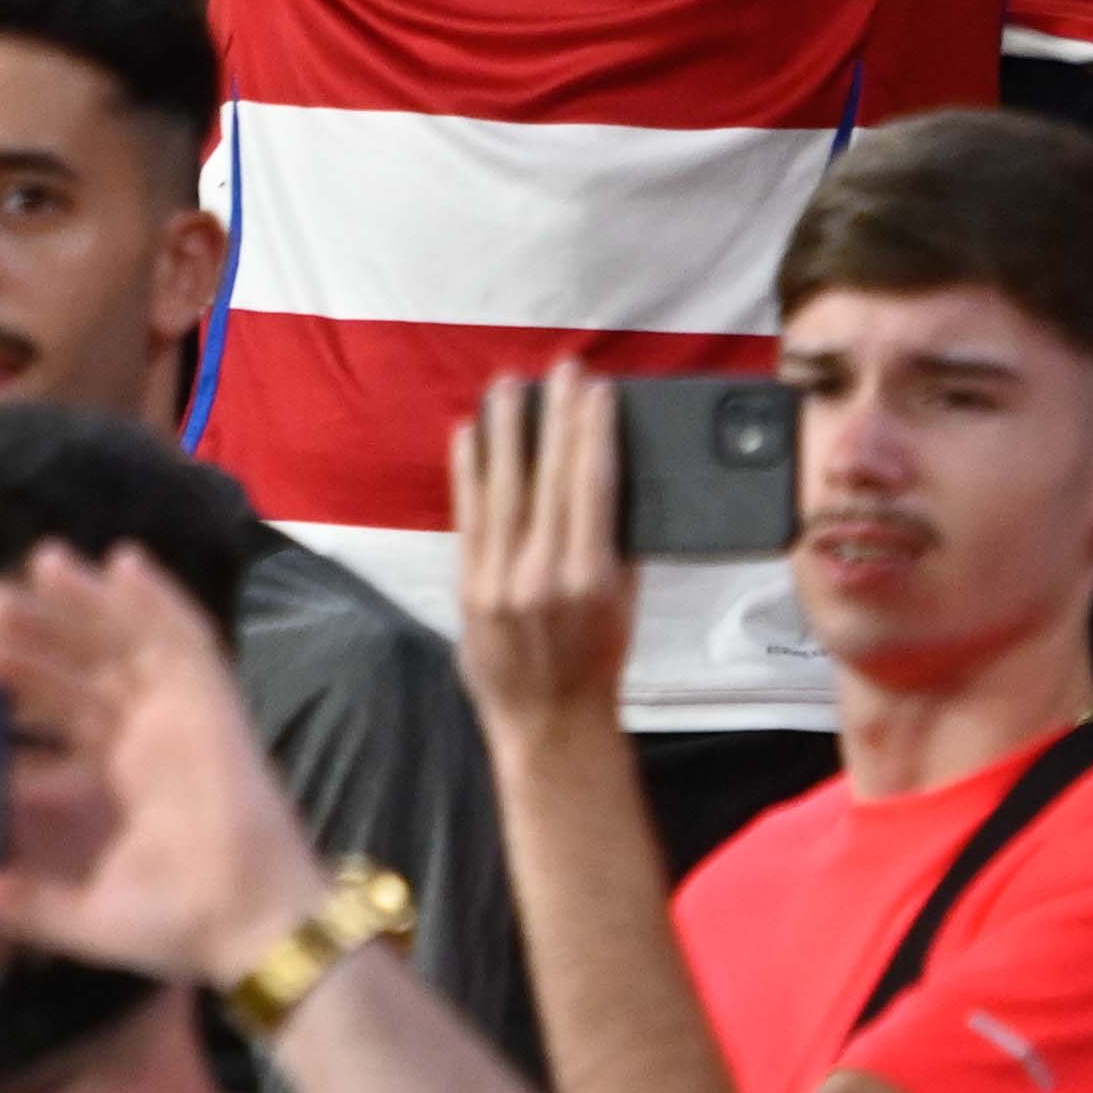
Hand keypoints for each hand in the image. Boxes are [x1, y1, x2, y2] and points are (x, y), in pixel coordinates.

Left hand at [0, 546, 329, 984]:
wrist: (246, 929)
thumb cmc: (170, 927)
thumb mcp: (78, 916)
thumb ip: (18, 901)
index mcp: (103, 781)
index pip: (50, 718)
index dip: (10, 689)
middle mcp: (136, 739)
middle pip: (79, 667)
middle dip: (37, 633)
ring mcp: (176, 717)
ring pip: (125, 642)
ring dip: (87, 601)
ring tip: (43, 561)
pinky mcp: (213, 706)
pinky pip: (185, 640)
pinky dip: (157, 599)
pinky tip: (125, 561)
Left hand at [440, 369, 639, 738]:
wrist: (549, 721)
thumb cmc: (597, 658)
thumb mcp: (624, 601)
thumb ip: (615, 540)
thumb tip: (609, 472)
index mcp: (591, 577)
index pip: (592, 487)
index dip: (592, 433)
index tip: (596, 390)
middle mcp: (542, 575)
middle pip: (549, 479)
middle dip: (555, 418)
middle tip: (560, 370)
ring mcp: (498, 581)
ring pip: (503, 490)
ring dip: (507, 431)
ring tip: (508, 385)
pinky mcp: (468, 588)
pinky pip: (468, 517)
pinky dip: (468, 472)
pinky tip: (469, 434)